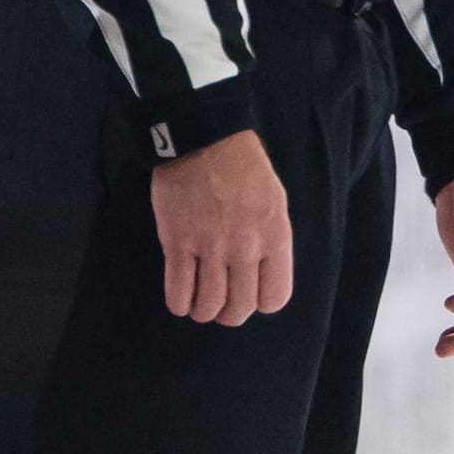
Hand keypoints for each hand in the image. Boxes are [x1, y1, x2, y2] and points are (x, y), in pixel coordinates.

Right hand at [150, 128, 292, 326]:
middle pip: (240, 307)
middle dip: (229, 314)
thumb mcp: (274, 202)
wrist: (204, 138)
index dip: (260, 303)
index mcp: (275, 237)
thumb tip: (261, 275)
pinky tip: (180, 301)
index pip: (275, 297)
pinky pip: (178, 291)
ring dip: (203, 312)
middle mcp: (246, 247)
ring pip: (208, 305)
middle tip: (221, 307)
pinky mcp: (178, 242)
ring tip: (199, 305)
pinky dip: (179, 304)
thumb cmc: (243, 167)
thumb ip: (270, 240)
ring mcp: (210, 246)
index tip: (249, 297)